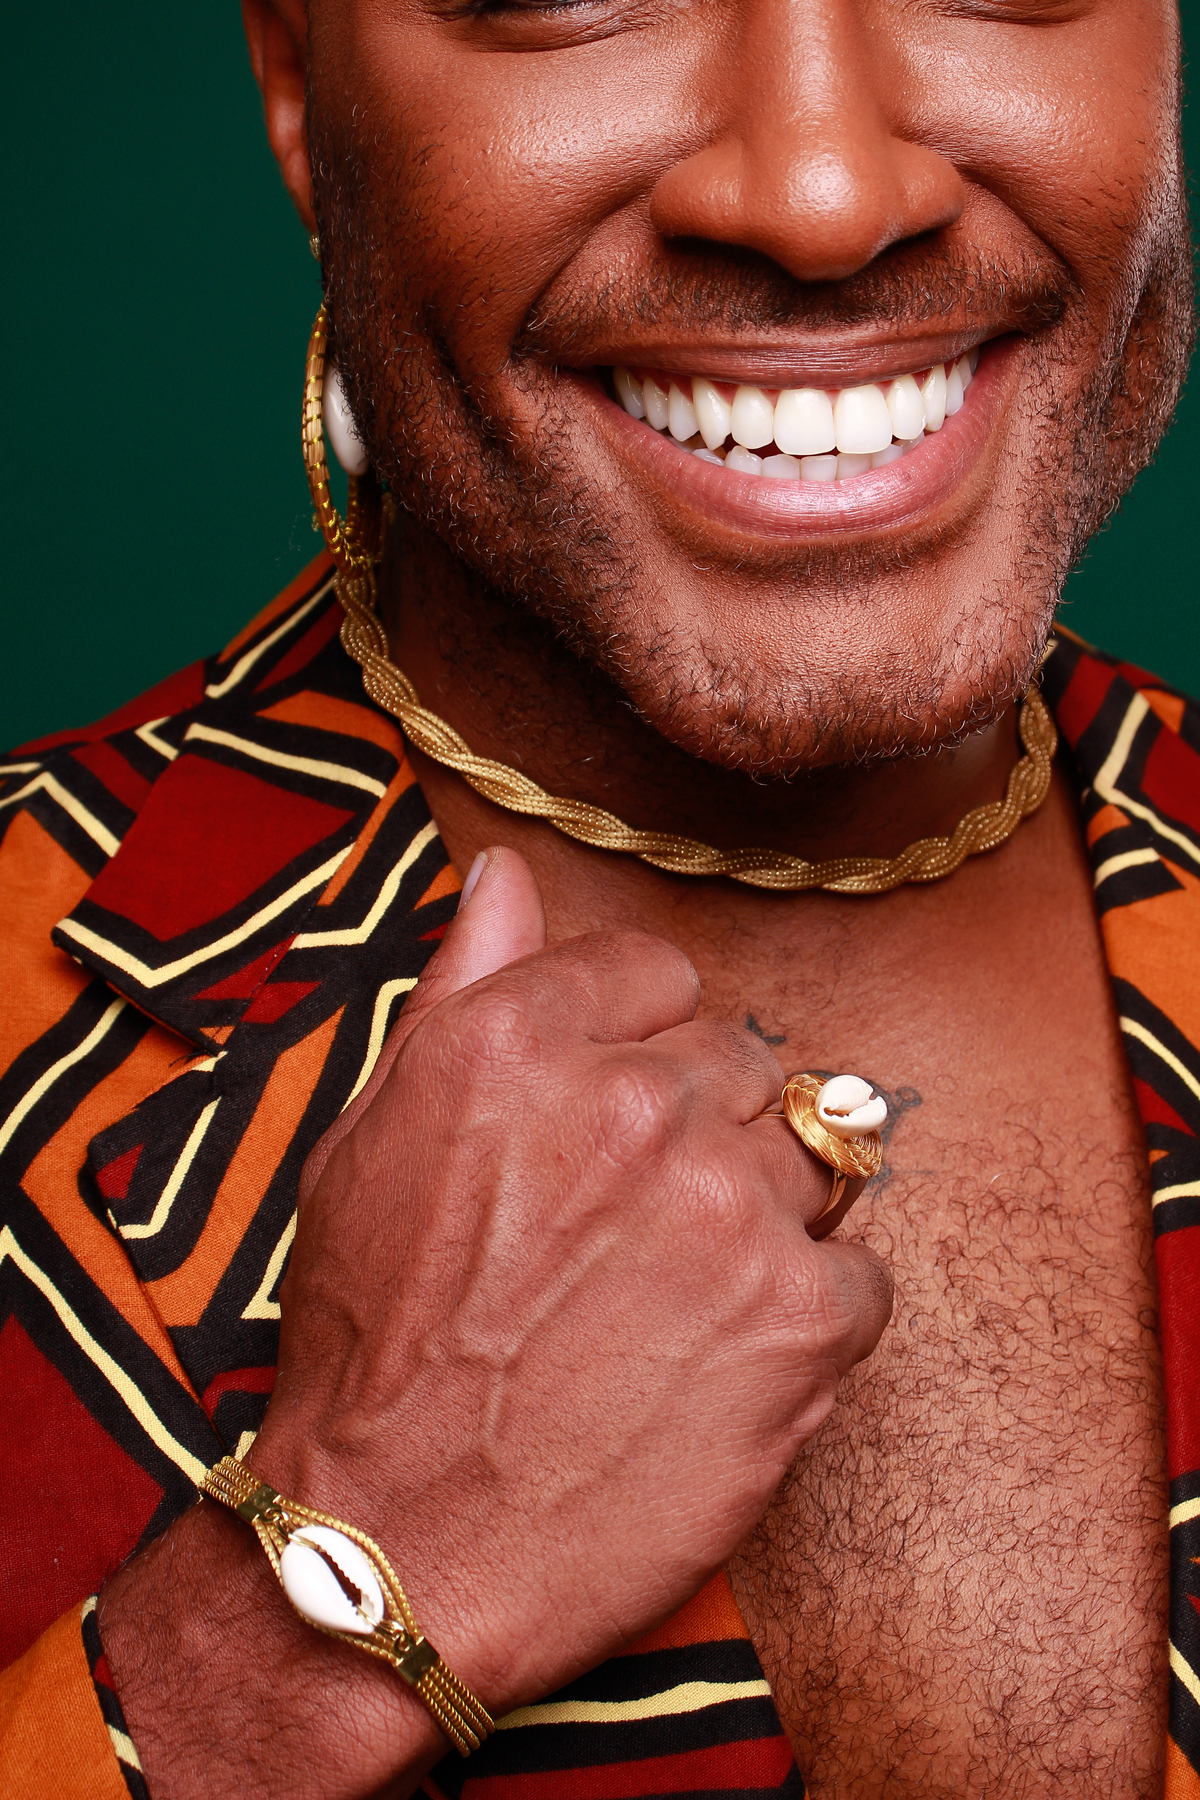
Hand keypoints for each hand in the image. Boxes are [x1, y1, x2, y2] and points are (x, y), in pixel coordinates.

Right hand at [101, 847, 891, 1797]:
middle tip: (624, 1238)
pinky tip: (721, 1363)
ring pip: (805, 1162)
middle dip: (696, 1135)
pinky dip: (809, 1317)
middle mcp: (634, 1102)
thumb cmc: (374, 1349)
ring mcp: (728, 1207)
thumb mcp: (375, 1138)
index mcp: (520, 1038)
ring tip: (664, 1310)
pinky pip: (859, 1271)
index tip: (609, 1119)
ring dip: (753, 1225)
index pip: (658, 972)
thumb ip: (464, 988)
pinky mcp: (801, 1319)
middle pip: (739, 1064)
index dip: (636, 1047)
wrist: (397, 1550)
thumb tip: (504, 876)